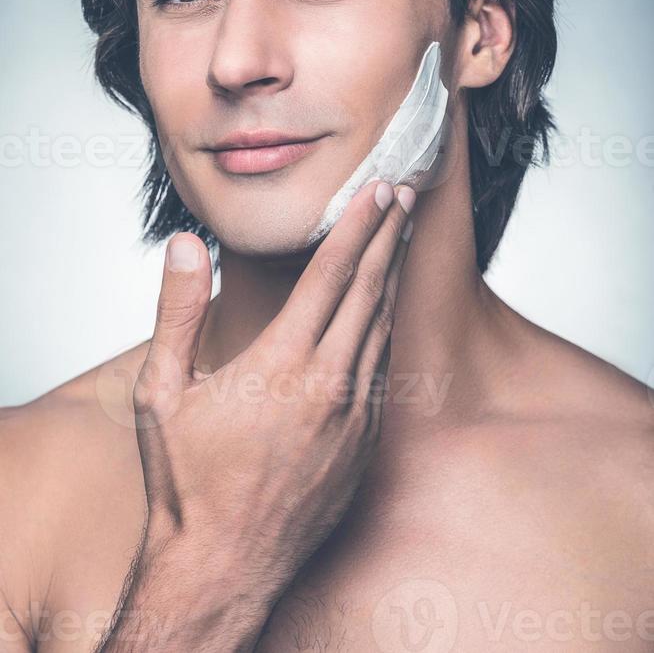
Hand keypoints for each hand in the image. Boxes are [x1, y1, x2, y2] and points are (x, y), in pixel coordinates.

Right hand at [133, 179, 414, 598]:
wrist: (223, 569)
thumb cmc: (187, 482)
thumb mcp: (162, 393)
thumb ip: (177, 312)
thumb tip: (184, 246)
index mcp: (281, 363)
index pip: (330, 273)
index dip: (357, 225)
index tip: (376, 190)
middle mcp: (329, 385)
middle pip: (369, 290)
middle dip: (389, 236)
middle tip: (403, 194)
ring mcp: (355, 418)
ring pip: (384, 328)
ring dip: (393, 277)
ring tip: (400, 238)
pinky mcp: (366, 446)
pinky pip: (384, 372)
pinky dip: (387, 329)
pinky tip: (385, 310)